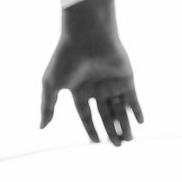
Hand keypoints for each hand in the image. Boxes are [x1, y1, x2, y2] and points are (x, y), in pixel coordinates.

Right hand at [40, 0, 141, 146]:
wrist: (87, 35)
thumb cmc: (66, 58)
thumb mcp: (52, 85)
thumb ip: (47, 107)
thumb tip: (41, 127)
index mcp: (79, 90)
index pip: (86, 115)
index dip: (91, 128)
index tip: (96, 142)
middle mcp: (96, 88)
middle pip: (106, 114)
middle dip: (111, 131)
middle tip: (118, 146)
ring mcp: (112, 83)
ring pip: (120, 109)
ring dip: (125, 124)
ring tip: (128, 140)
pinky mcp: (126, 78)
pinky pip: (133, 98)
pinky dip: (136, 109)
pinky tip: (140, 122)